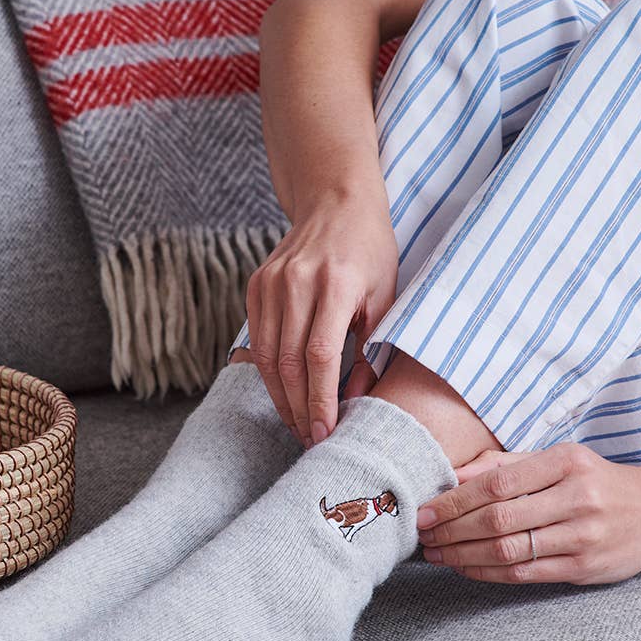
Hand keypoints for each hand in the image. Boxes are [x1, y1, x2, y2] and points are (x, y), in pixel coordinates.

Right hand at [246, 197, 398, 446]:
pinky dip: (267, 373)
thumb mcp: (385, 297)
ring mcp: (271, 283)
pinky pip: (256, 340)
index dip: (321, 400)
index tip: (326, 432)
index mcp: (337, 284)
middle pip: (288, 362)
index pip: (320, 356)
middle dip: (300, 408)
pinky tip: (284, 393)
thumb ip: (372, 348)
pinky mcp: (256, 285)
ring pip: (266, 356)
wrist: (336, 202)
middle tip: (311, 439)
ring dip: (281, 397)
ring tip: (298, 424)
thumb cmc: (370, 252)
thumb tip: (357, 399)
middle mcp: (297, 282)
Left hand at [414, 442, 640, 584]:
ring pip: (508, 550)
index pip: (495, 484)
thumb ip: (505, 464)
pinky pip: (525, 573)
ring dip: (462, 554)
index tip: (423, 512)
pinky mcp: (585, 568)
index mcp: (565, 463)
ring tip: (436, 554)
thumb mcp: (556, 459)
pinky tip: (465, 566)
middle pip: (498, 519)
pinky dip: (487, 572)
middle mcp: (577, 498)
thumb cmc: (594, 481)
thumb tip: (452, 473)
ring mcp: (584, 536)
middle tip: (423, 537)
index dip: (453, 502)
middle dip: (451, 530)